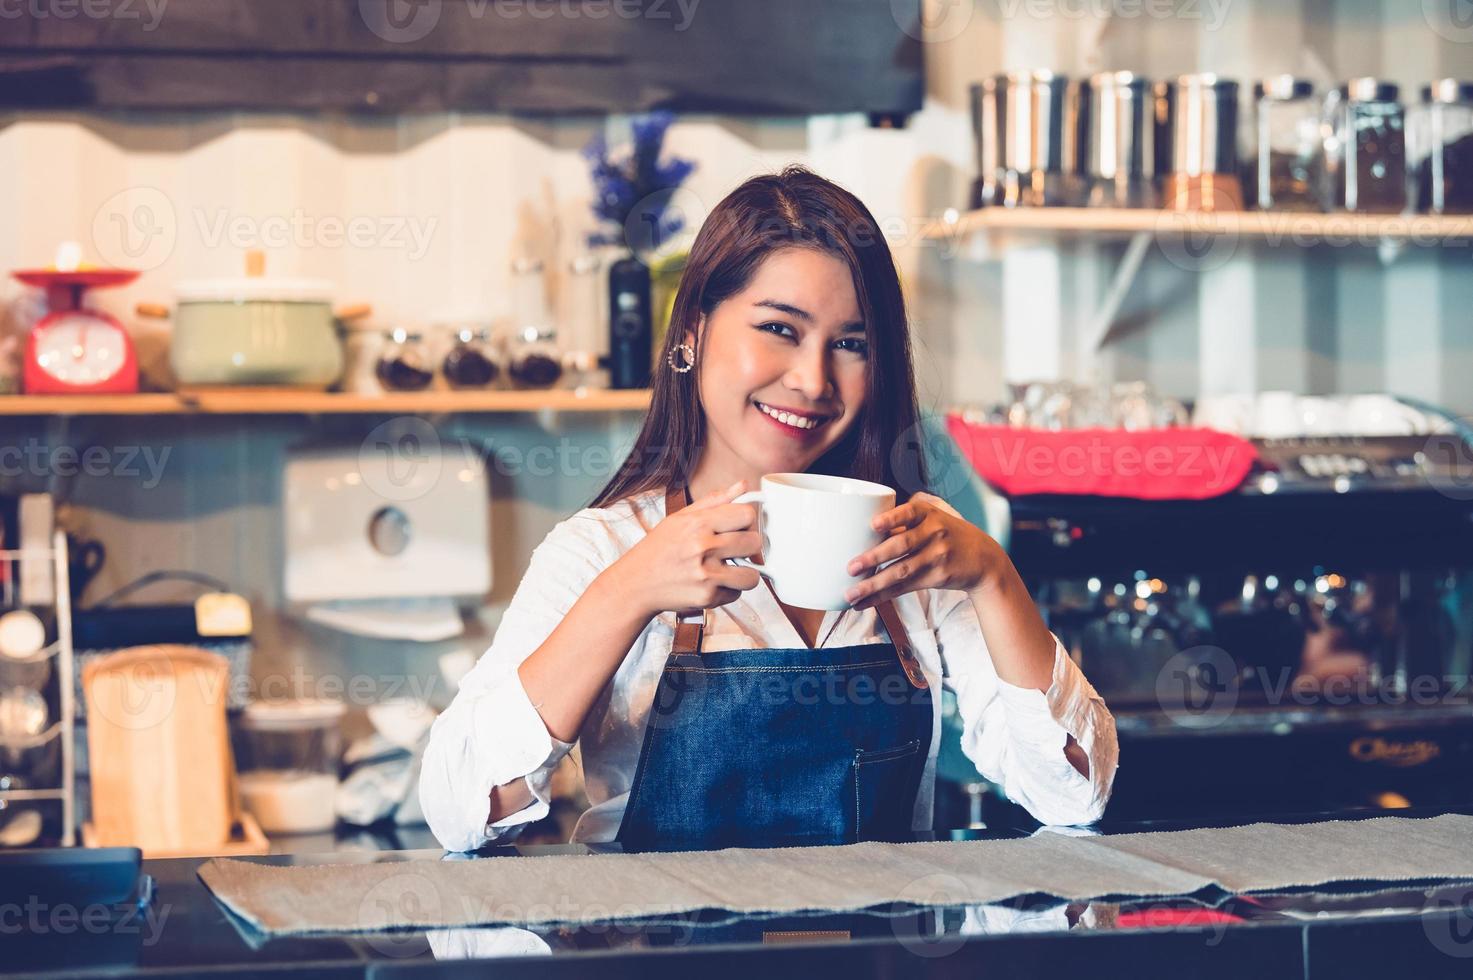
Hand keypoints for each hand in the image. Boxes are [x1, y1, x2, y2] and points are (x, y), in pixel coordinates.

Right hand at [616, 479, 762, 618]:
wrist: (634, 584)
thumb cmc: (657, 550)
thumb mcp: (680, 518)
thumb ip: (715, 501)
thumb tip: (743, 486)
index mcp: (697, 523)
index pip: (747, 514)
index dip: (747, 521)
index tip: (740, 527)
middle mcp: (703, 547)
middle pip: (754, 542)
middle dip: (748, 546)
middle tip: (735, 549)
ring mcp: (706, 575)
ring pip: (752, 574)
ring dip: (744, 573)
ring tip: (728, 569)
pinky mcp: (707, 597)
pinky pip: (736, 594)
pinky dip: (728, 591)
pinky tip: (712, 583)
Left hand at [843, 492, 1002, 609]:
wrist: (984, 560)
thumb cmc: (948, 535)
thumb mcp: (933, 520)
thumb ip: (903, 524)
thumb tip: (860, 532)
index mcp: (927, 513)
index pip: (908, 513)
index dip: (891, 519)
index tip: (874, 525)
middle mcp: (934, 532)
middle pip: (901, 545)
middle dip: (874, 557)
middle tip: (851, 567)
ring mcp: (937, 555)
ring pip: (901, 571)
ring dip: (873, 585)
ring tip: (851, 594)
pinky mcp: (937, 577)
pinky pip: (905, 588)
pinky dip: (882, 596)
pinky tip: (864, 602)